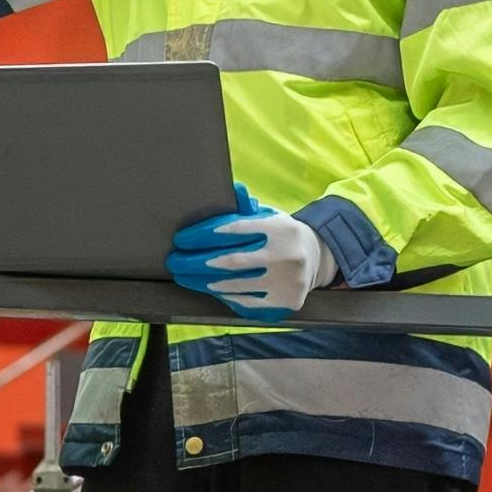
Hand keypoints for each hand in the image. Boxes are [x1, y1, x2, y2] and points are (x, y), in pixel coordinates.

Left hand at [167, 185, 327, 318]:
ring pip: (236, 284)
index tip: (181, 239)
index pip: (235, 230)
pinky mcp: (286, 300)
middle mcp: (286, 254)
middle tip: (174, 261)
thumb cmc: (281, 235)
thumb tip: (234, 189)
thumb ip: (248, 209)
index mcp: (280, 228)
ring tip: (185, 276)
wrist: (317, 259)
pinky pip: (248, 301)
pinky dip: (226, 296)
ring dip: (205, 282)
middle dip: (196, 262)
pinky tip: (210, 290)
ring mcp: (287, 280)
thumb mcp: (270, 216)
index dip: (204, 234)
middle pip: (231, 261)